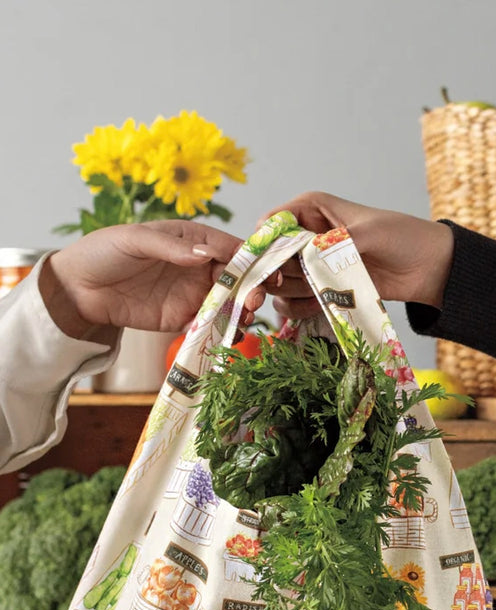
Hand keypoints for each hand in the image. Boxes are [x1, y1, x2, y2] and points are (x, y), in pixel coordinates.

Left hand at [40, 221, 266, 340]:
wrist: (80, 289)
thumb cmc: (105, 252)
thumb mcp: (135, 240)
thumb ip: (172, 247)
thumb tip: (207, 254)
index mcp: (194, 240)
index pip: (233, 248)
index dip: (253, 260)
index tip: (267, 273)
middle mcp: (201, 267)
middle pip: (239, 278)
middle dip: (252, 289)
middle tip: (253, 301)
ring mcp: (195, 294)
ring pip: (231, 303)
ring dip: (242, 312)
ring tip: (242, 320)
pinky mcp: (186, 318)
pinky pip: (212, 325)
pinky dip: (224, 331)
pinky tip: (228, 336)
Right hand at [261, 192, 453, 318]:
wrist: (430, 268)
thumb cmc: (403, 237)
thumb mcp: (369, 233)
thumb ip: (336, 244)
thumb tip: (307, 256)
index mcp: (312, 209)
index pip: (273, 224)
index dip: (265, 246)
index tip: (271, 267)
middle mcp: (307, 235)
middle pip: (271, 257)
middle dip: (272, 275)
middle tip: (282, 289)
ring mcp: (315, 265)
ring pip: (281, 282)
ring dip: (288, 293)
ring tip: (313, 295)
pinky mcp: (325, 289)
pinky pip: (298, 301)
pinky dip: (299, 309)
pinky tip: (312, 309)